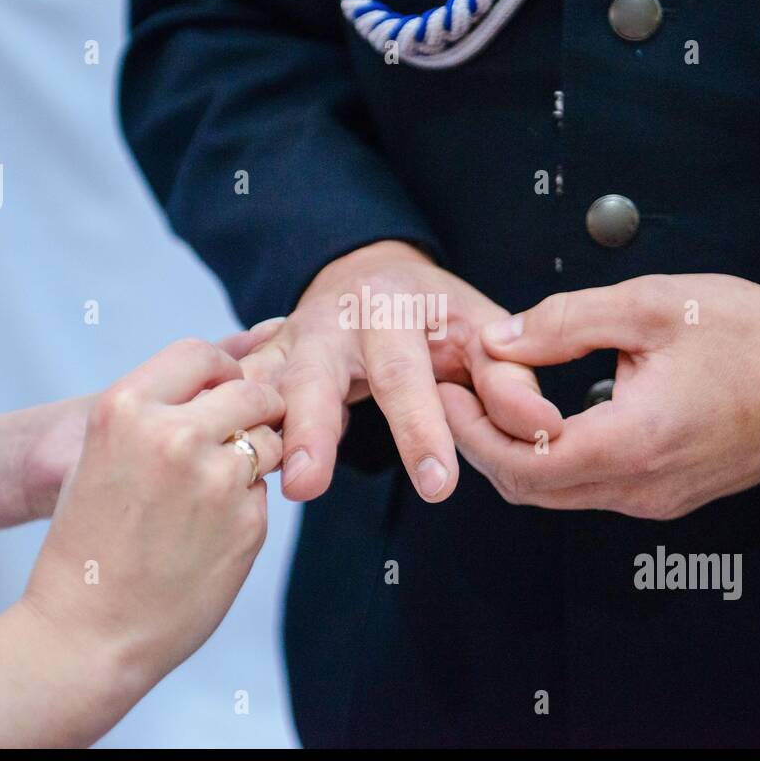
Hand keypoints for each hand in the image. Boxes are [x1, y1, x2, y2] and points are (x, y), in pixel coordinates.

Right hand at [21, 321, 285, 518]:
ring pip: (269, 441)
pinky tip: (208, 536)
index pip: (200, 354)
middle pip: (251, 392)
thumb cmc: (90, 543)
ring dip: (255, 458)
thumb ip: (156, 412)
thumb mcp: (101, 456)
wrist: (86, 633)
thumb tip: (223, 374)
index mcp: (126, 409)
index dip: (220, 370)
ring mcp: (216, 479)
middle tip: (237, 438)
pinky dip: (247, 507)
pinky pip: (264, 493)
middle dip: (254, 410)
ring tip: (209, 496)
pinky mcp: (248, 522)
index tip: (223, 389)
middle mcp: (174, 435)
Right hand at [239, 241, 562, 502]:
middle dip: (309, 431)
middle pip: (313, 377)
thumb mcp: (479, 331)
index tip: (439, 486)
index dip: (422, 430)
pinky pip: (233, 396)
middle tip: (307, 485)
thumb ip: (508, 379)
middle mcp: (329, 323)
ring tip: (253, 478)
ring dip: (253, 429)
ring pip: (259, 385)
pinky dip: (222, 422)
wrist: (366, 274)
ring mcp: (285, 345)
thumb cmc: (431, 313)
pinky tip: (218, 460)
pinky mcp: (259, 367)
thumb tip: (541, 427)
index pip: (406, 374)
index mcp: (390, 309)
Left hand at [441, 274, 759, 517]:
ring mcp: (657, 501)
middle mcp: (642, 489)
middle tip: (456, 391)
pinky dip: (551, 458)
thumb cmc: (752, 334)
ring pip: (556, 495)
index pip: (522, 463)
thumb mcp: (650, 305)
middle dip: (481, 442)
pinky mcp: (668, 496)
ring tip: (491, 395)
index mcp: (634, 443)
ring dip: (514, 452)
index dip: (473, 428)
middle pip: (529, 490)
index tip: (451, 385)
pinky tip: (541, 413)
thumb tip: (497, 341)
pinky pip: (589, 490)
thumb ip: (563, 322)